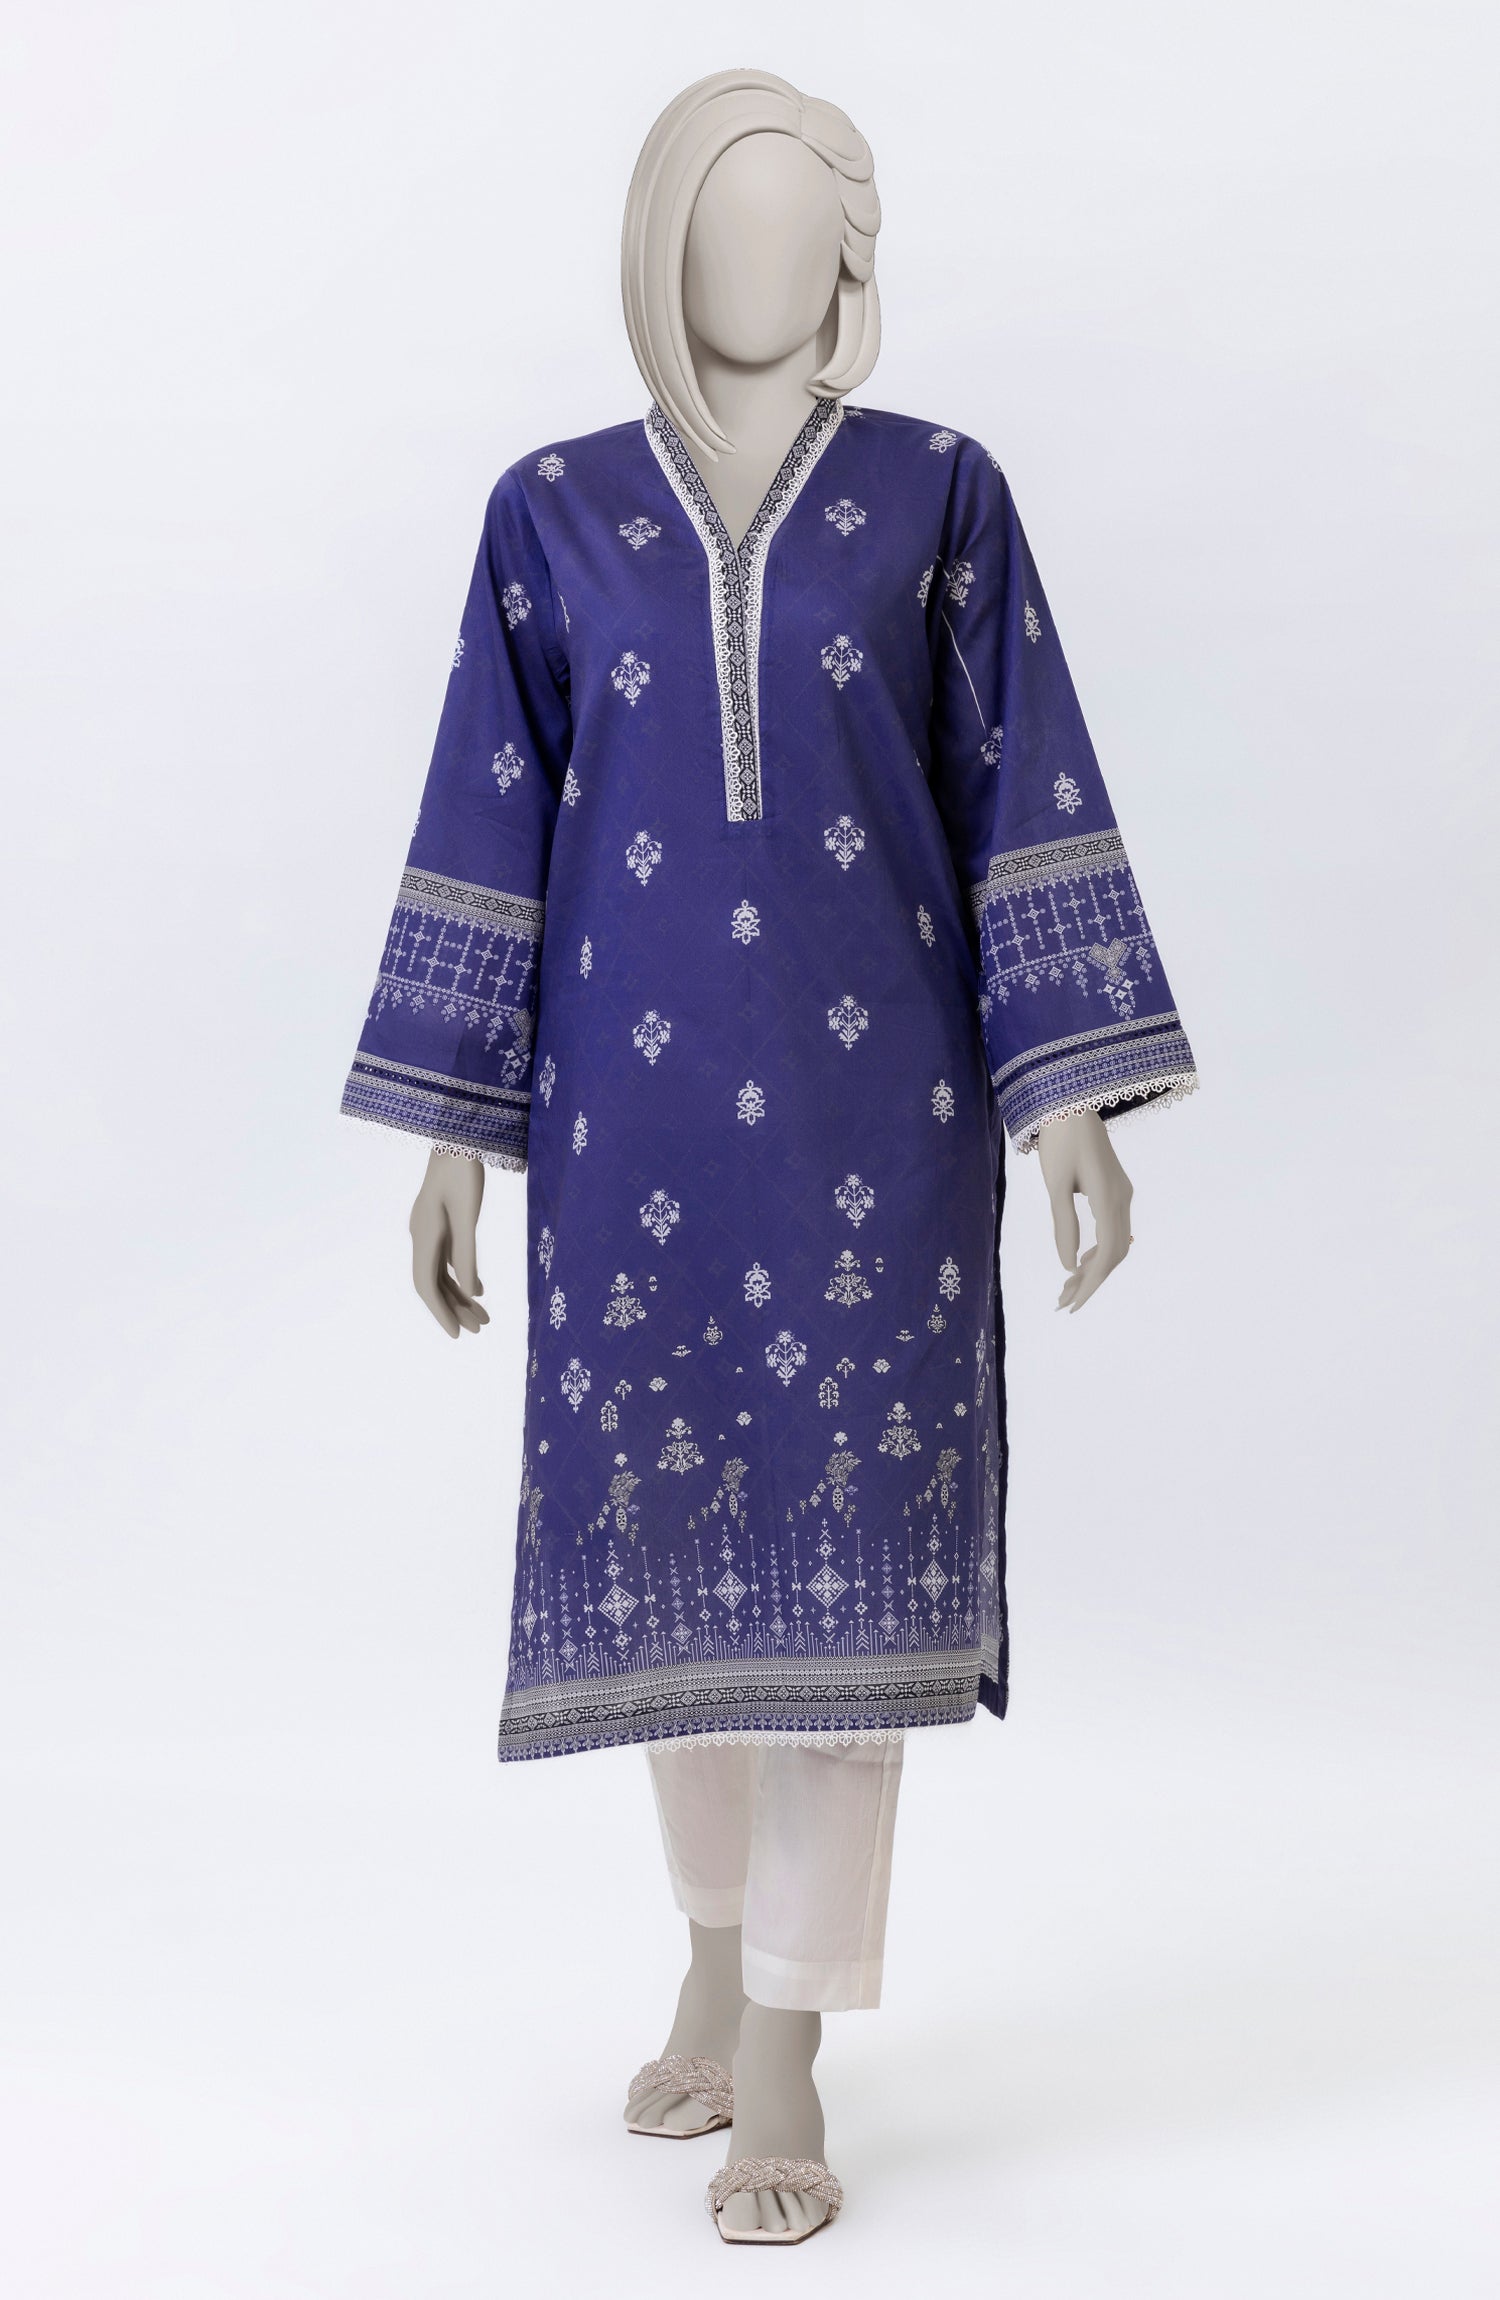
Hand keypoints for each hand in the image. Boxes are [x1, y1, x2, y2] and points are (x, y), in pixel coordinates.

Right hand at [408, 1148, 489, 1337]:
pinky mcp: (439, 1222)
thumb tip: (467, 1292)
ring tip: (484, 1318)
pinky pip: (446, 1259)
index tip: (459, 1335)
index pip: (427, 1285)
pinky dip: (461, 1277)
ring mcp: (428, 1229)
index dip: (441, 1312)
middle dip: (455, 1309)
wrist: (455, 1136)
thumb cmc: (463, 1171)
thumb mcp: (467, 1215)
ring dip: (460, 1296)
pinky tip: (478, 1290)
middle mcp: (420, 1235)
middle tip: (480, 1330)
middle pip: (434, 1283)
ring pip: (440, 1273)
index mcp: (424, 1234)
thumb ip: (466, 1253)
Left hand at [1035, 1108, 1133, 1313]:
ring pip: (1116, 1242)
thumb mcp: (1055, 1184)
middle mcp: (1123, 1198)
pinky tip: (1081, 1259)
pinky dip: (1098, 1249)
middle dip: (1091, 1281)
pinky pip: (1113, 1228)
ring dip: (1094, 1267)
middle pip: (1115, 1253)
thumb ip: (1063, 1224)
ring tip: (1067, 1286)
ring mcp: (1122, 1193)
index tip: (1071, 1304)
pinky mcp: (1116, 1188)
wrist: (1071, 1102)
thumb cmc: (1059, 1140)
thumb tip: (1067, 1266)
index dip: (1090, 1283)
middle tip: (1063, 1302)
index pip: (1106, 1253)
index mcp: (1109, 1198)